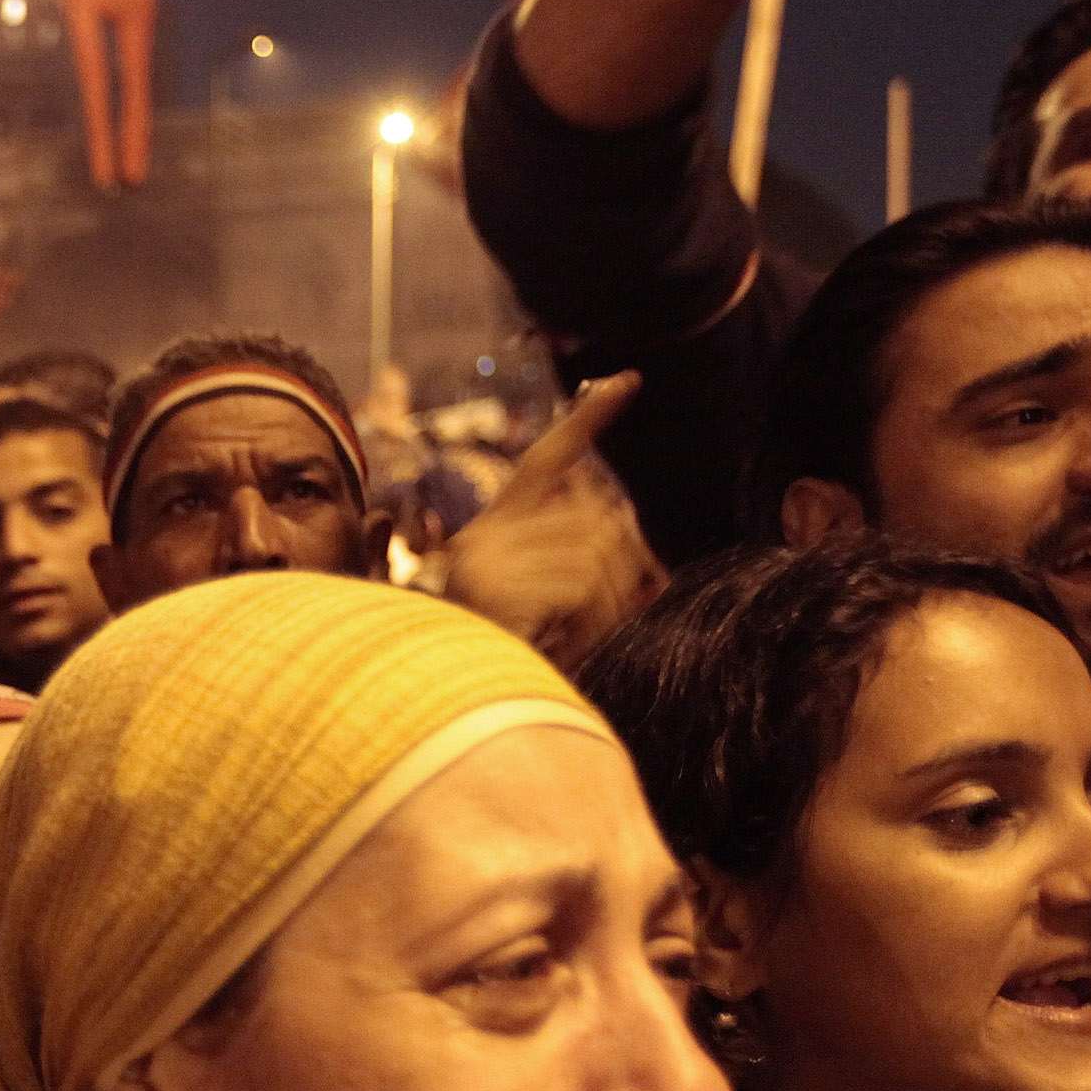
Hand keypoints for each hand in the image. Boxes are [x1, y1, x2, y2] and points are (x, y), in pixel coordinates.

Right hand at [440, 374, 666, 669]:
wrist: (442, 709)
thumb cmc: (504, 667)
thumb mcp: (548, 612)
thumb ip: (584, 576)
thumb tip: (648, 567)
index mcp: (493, 532)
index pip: (546, 460)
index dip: (587, 420)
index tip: (627, 382)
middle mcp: (485, 536)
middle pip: (596, 520)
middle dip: (625, 568)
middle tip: (619, 612)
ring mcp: (485, 557)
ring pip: (597, 553)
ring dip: (610, 604)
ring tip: (584, 638)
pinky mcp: (494, 584)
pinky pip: (584, 584)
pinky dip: (595, 618)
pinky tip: (566, 641)